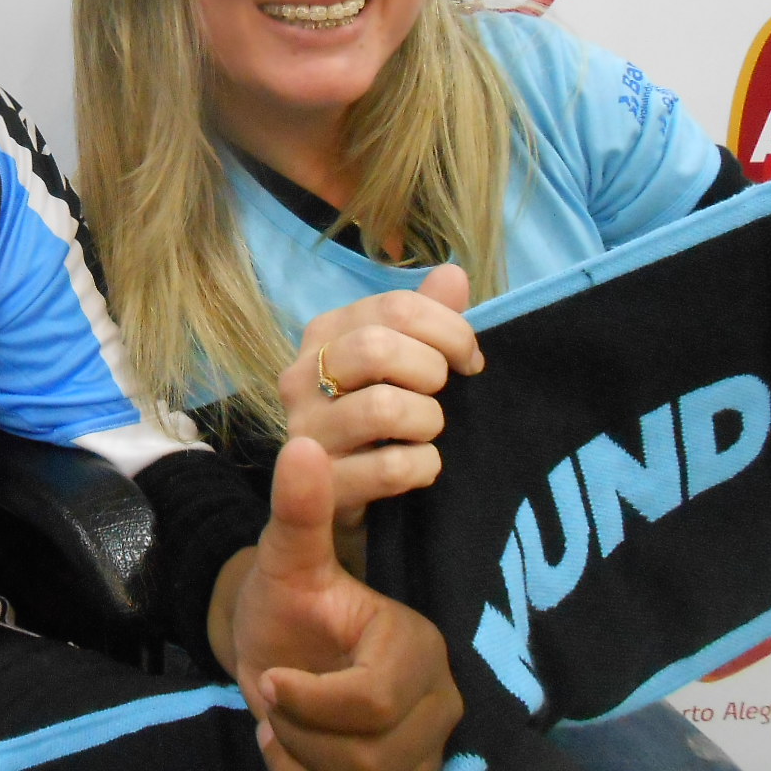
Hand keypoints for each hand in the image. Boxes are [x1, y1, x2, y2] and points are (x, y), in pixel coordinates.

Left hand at [212, 437, 461, 770]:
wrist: (276, 646)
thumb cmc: (284, 602)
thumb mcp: (283, 558)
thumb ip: (297, 510)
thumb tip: (303, 446)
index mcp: (417, 644)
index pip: (371, 702)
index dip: (307, 698)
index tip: (269, 676)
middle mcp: (440, 697)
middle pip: (368, 754)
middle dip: (301, 728)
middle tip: (277, 695)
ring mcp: (431, 745)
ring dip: (302, 755)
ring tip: (287, 717)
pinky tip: (296, 746)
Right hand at [279, 265, 481, 526]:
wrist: (342, 495)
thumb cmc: (380, 418)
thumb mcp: (404, 361)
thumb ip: (427, 319)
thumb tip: (453, 275)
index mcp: (324, 333)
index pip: (396, 307)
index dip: (450, 330)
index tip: (469, 360)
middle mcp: (302, 376)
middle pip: (377, 347)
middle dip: (431, 370)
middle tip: (442, 394)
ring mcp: (306, 431)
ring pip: (384, 407)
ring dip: (428, 421)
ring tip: (428, 432)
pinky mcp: (323, 486)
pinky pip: (390, 467)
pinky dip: (424, 465)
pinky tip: (423, 466)